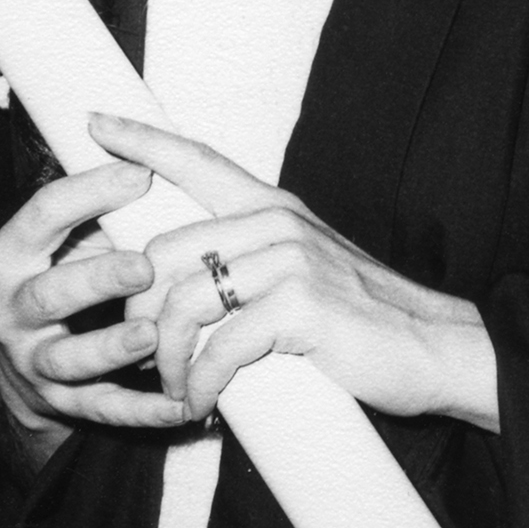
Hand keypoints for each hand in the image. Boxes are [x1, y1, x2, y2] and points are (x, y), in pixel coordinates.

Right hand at [0, 158, 188, 440]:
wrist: (22, 363)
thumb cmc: (61, 274)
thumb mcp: (64, 237)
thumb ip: (96, 205)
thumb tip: (150, 149)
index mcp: (12, 256)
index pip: (42, 216)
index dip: (88, 192)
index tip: (141, 174)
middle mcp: (13, 311)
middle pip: (49, 294)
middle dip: (96, 279)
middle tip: (146, 264)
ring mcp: (34, 362)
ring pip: (70, 360)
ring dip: (112, 347)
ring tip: (153, 335)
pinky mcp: (62, 404)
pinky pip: (103, 410)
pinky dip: (142, 410)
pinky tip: (180, 405)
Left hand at [87, 113, 498, 431]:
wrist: (433, 347)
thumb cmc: (362, 319)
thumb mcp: (303, 269)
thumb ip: (252, 262)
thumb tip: (182, 287)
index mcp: (273, 206)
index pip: (196, 159)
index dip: (142, 139)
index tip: (95, 122)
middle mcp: (276, 221)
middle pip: (164, 252)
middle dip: (139, 312)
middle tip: (144, 357)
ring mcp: (289, 260)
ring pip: (182, 302)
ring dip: (166, 360)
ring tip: (174, 391)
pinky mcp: (300, 307)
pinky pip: (219, 347)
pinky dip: (200, 384)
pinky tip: (202, 405)